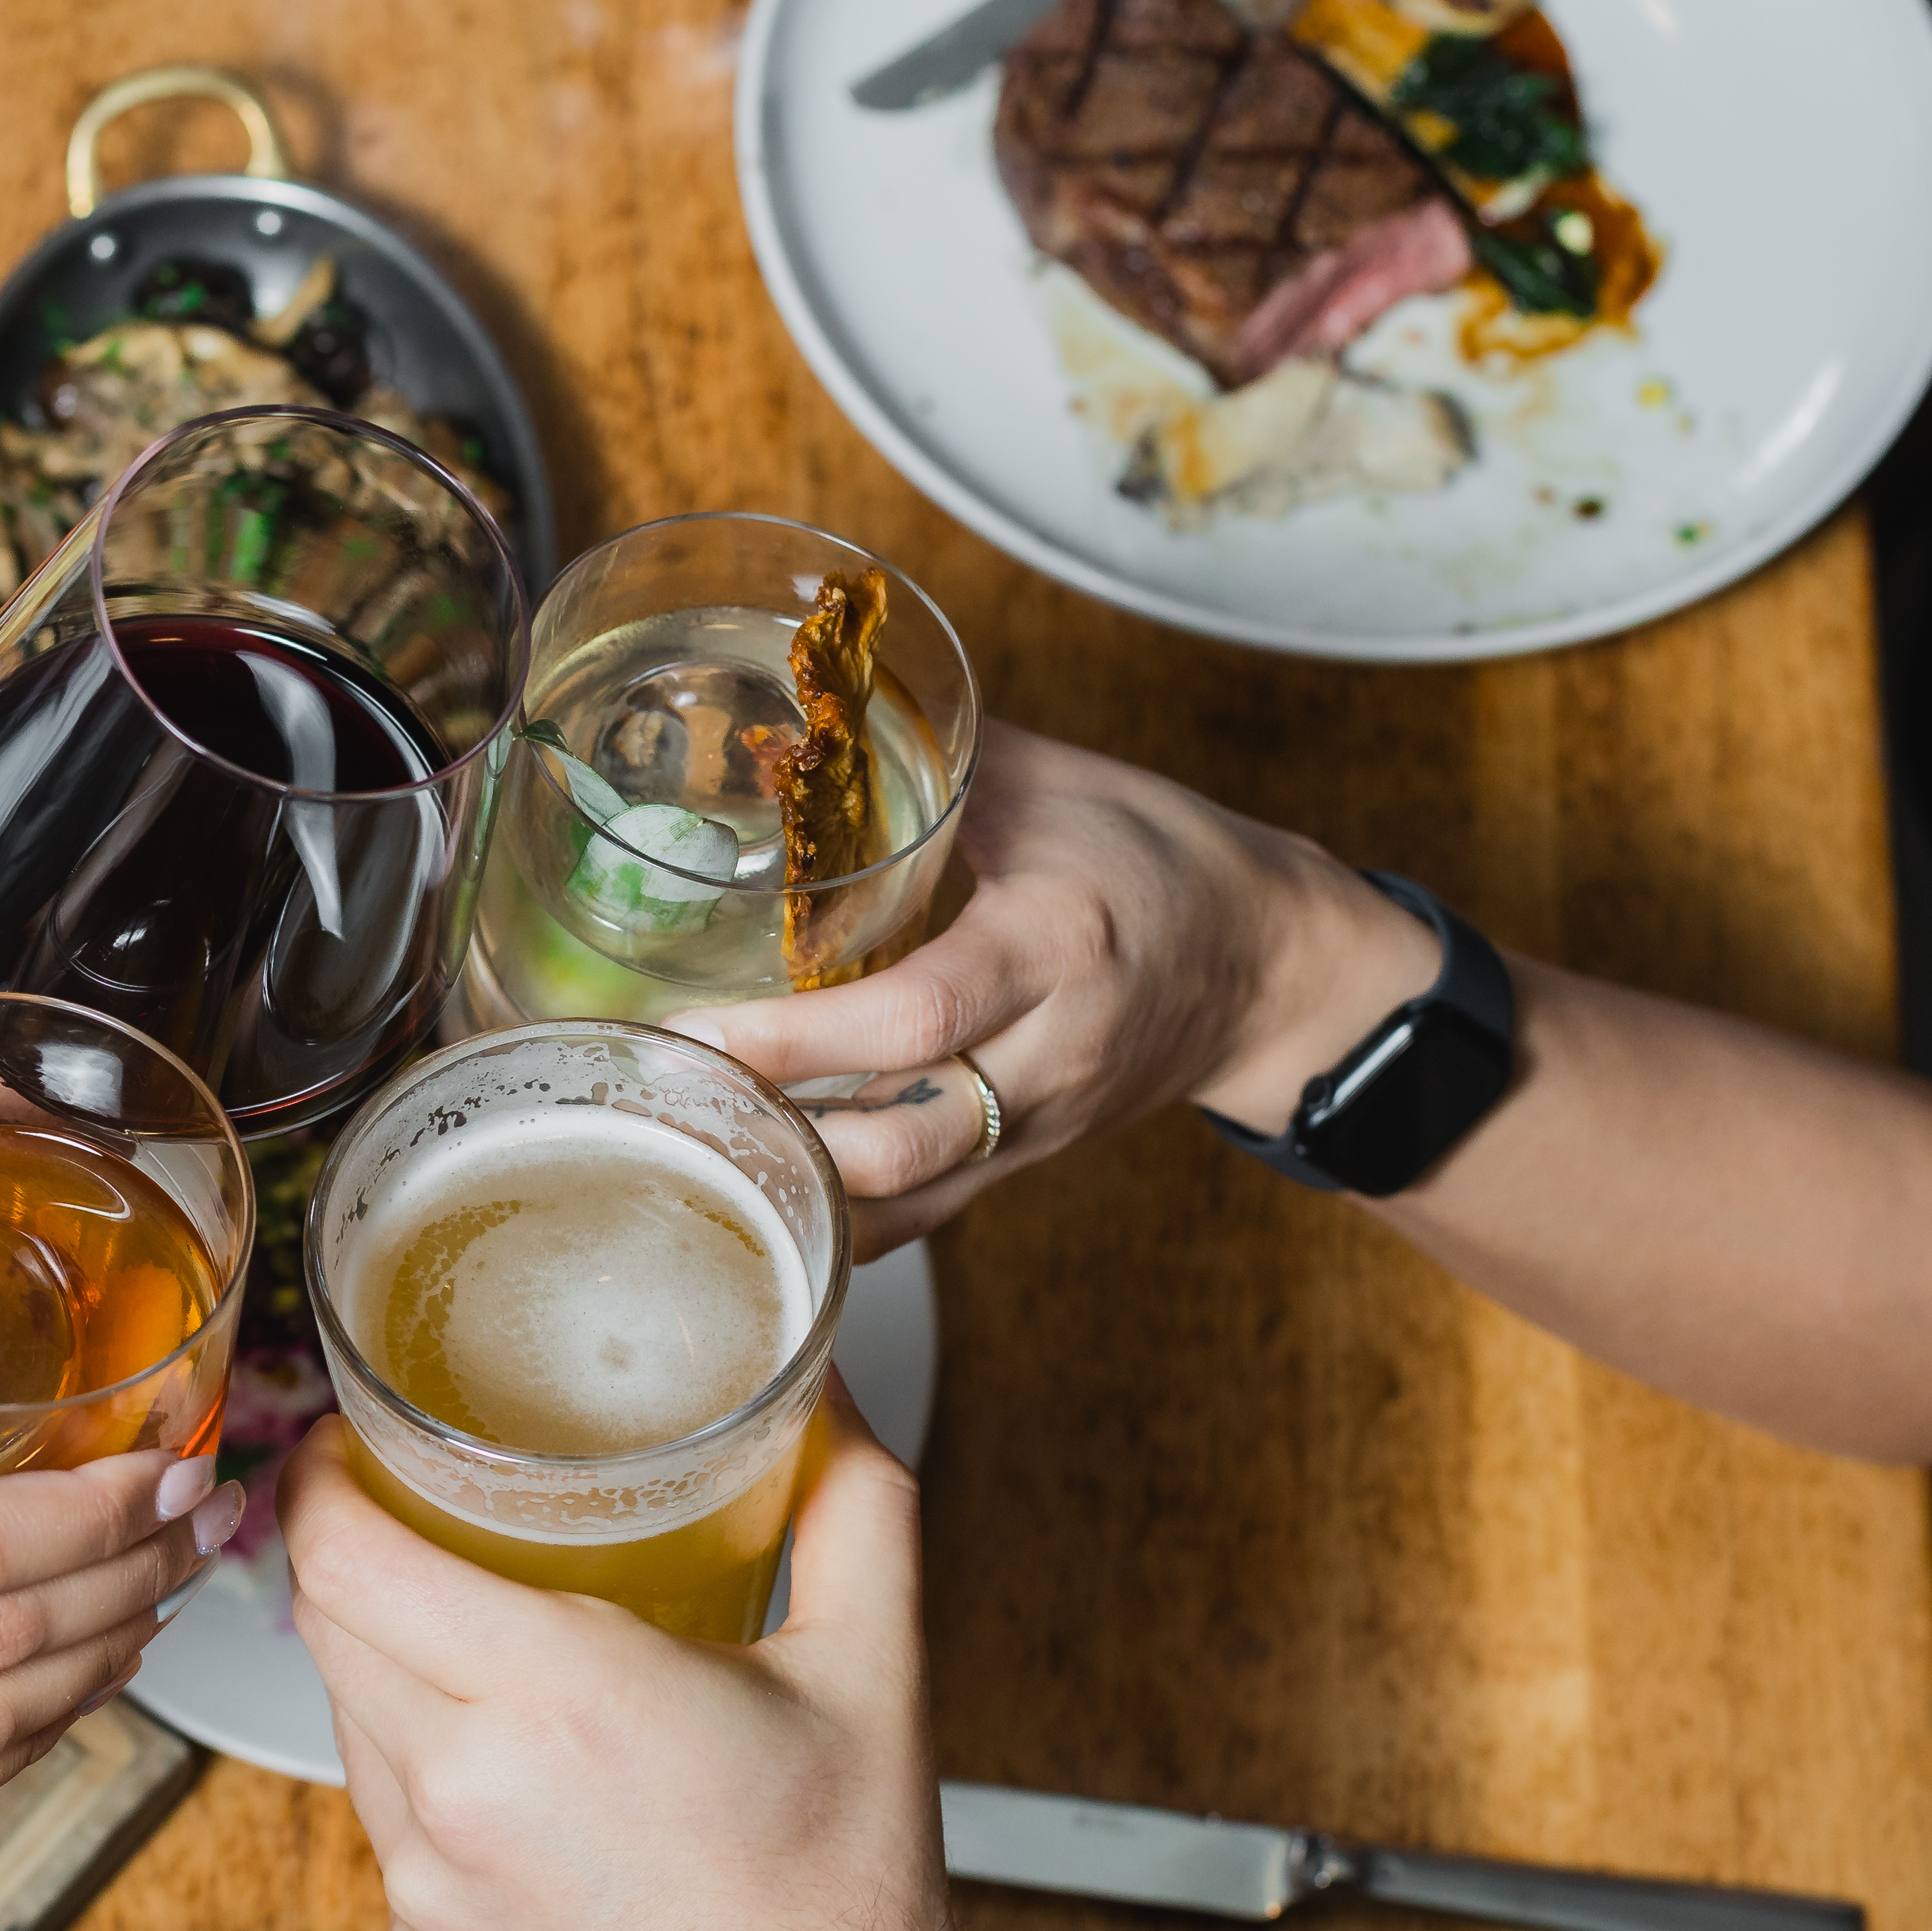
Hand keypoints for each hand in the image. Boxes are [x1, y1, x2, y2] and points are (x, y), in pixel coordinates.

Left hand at [275, 1383, 983, 1930]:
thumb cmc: (844, 1905)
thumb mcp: (873, 1673)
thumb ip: (856, 1506)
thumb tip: (831, 1397)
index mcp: (556, 1696)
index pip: (344, 1553)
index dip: (319, 1482)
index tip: (344, 1447)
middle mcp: (462, 1790)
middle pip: (325, 1624)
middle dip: (349, 1555)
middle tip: (405, 1514)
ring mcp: (427, 1887)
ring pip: (348, 1723)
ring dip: (387, 1665)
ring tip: (470, 1640)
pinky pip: (382, 1825)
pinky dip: (420, 1775)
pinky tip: (509, 1776)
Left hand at [676, 727, 1439, 1252]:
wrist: (1270, 968)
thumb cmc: (1160, 859)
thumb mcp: (1058, 785)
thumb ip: (932, 755)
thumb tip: (804, 714)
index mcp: (1055, 946)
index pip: (920, 1015)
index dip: (799, 1040)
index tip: (697, 1033)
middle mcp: (1049, 1054)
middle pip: (906, 1134)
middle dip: (777, 1132)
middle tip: (661, 1099)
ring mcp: (1040, 1126)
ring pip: (908, 1196)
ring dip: (795, 1185)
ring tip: (685, 1142)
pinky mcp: (1026, 1165)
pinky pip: (923, 1216)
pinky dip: (837, 1215)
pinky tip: (755, 1189)